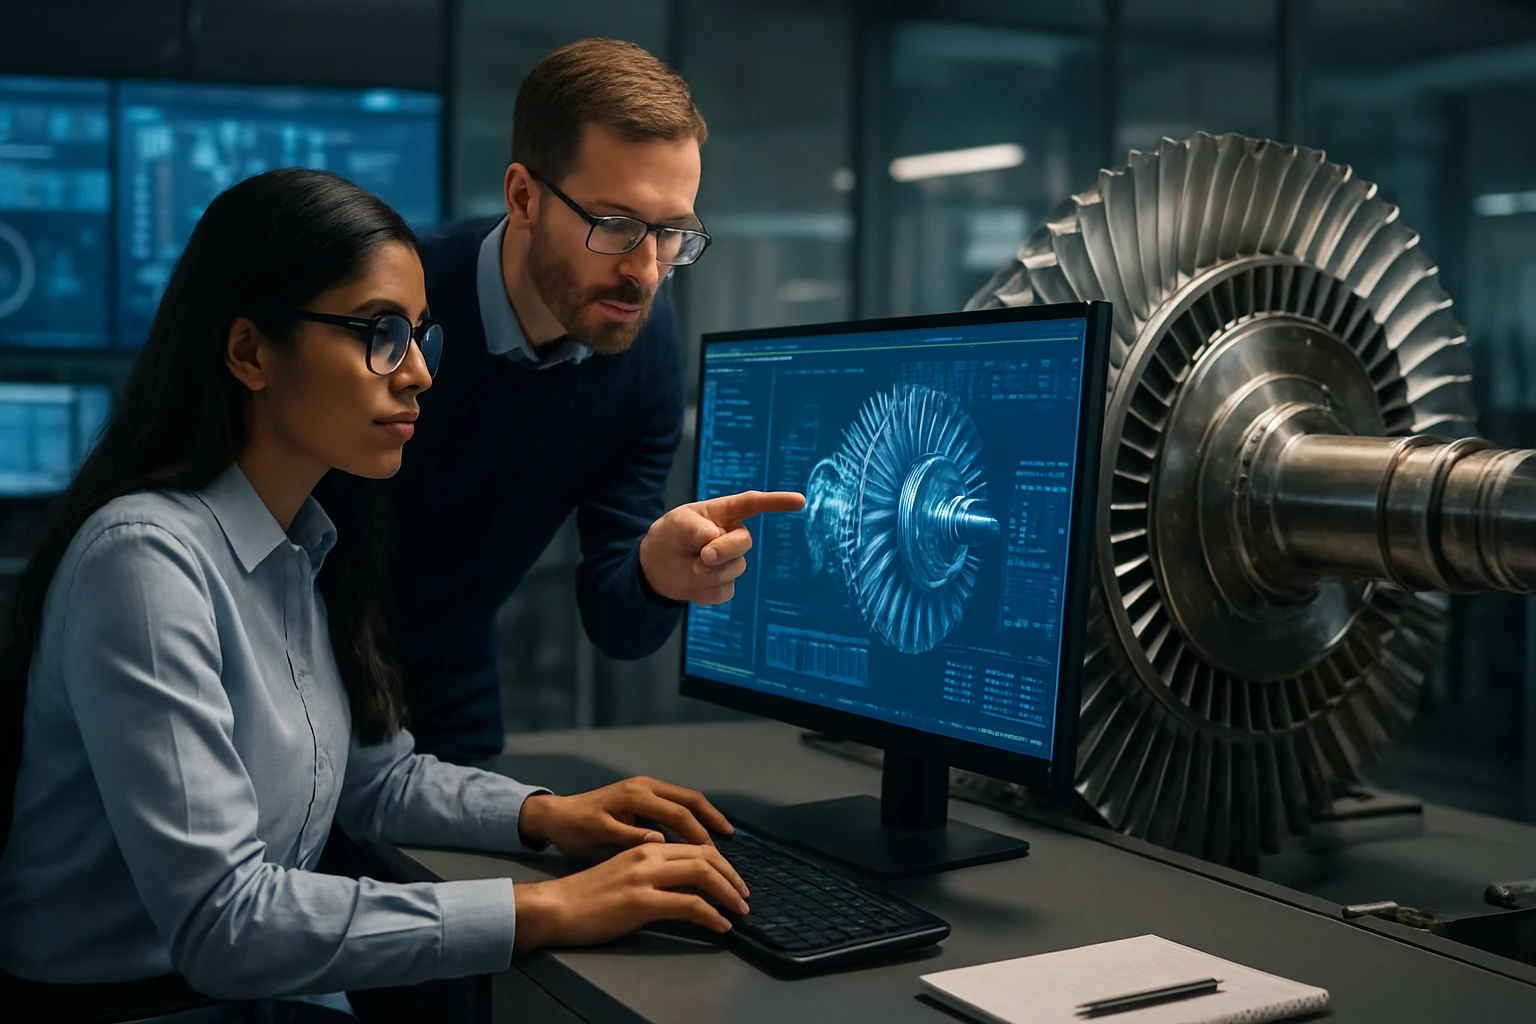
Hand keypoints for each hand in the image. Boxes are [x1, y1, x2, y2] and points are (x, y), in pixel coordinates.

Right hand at [512, 843, 749, 953]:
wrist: (554, 906)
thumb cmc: (586, 894)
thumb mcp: (624, 872)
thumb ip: (652, 870)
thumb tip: (683, 884)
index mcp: (645, 846)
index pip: (695, 846)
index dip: (721, 862)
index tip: (733, 879)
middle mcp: (648, 854)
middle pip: (705, 856)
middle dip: (732, 876)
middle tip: (744, 895)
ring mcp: (645, 877)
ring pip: (702, 875)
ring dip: (728, 894)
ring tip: (740, 911)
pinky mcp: (641, 902)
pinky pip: (689, 905)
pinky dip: (711, 915)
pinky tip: (720, 925)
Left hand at [517, 775, 732, 859]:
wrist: (555, 815)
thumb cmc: (575, 829)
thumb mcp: (598, 836)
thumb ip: (629, 837)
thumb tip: (660, 841)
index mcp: (636, 796)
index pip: (679, 814)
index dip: (699, 834)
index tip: (713, 856)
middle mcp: (645, 787)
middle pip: (690, 799)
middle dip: (712, 818)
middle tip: (730, 838)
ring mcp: (644, 788)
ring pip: (685, 799)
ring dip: (705, 815)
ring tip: (722, 835)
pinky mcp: (642, 795)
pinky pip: (675, 803)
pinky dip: (691, 816)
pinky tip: (697, 832)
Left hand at [639, 490, 805, 603]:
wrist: (656, 567)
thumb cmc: (670, 536)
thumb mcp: (675, 524)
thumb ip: (693, 527)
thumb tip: (713, 535)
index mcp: (724, 513)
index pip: (753, 504)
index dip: (777, 502)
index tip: (800, 501)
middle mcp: (732, 536)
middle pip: (744, 542)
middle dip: (725, 550)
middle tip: (703, 556)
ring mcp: (731, 562)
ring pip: (734, 569)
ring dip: (709, 571)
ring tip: (690, 566)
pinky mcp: (725, 586)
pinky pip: (723, 591)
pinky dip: (703, 591)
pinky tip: (692, 583)